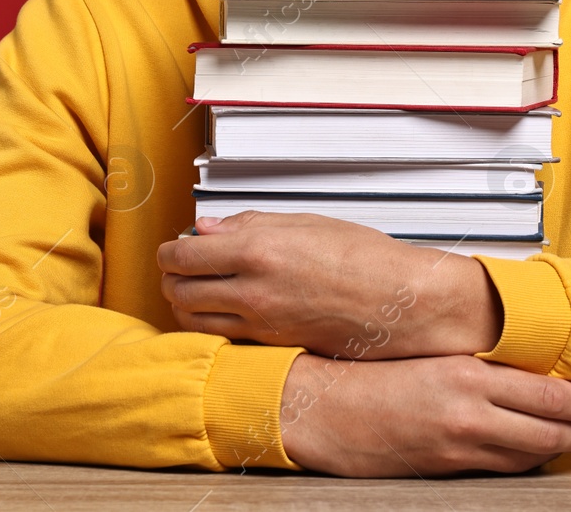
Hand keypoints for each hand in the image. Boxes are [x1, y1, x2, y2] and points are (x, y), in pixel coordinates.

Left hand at [156, 210, 500, 358]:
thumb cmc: (364, 259)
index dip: (169, 251)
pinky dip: (208, 325)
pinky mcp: (272, 346)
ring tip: (193, 289)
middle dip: (170, 278)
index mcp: (257, 250)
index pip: (183, 255)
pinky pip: (221, 338)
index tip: (172, 246)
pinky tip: (218, 312)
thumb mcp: (306, 224)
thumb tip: (207, 228)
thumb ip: (250, 225)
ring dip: (183, 304)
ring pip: (193, 321)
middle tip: (177, 267)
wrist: (401, 303)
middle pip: (179, 290)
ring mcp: (261, 324)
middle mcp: (252, 291)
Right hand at [277, 353, 570, 476]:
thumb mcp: (432, 354)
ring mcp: (461, 447)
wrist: (328, 410)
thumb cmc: (370, 374)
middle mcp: (470, 415)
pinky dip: (526, 459)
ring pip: (530, 453)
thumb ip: (478, 360)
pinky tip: (535, 450)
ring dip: (560, 447)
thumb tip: (521, 360)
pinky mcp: (449, 468)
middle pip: (549, 430)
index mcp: (469, 377)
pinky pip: (502, 467)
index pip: (548, 392)